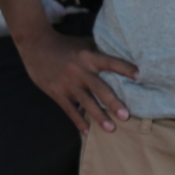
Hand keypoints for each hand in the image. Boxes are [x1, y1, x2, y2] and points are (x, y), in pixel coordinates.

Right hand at [17, 30, 138, 134]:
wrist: (36, 46)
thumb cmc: (63, 44)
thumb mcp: (82, 43)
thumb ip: (99, 50)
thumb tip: (121, 52)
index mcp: (88, 57)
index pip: (110, 62)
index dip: (124, 68)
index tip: (139, 76)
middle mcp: (79, 71)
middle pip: (99, 88)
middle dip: (112, 102)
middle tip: (126, 116)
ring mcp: (67, 83)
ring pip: (85, 102)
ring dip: (98, 116)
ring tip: (111, 129)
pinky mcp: (56, 92)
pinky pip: (69, 109)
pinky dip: (78, 121)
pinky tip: (87, 131)